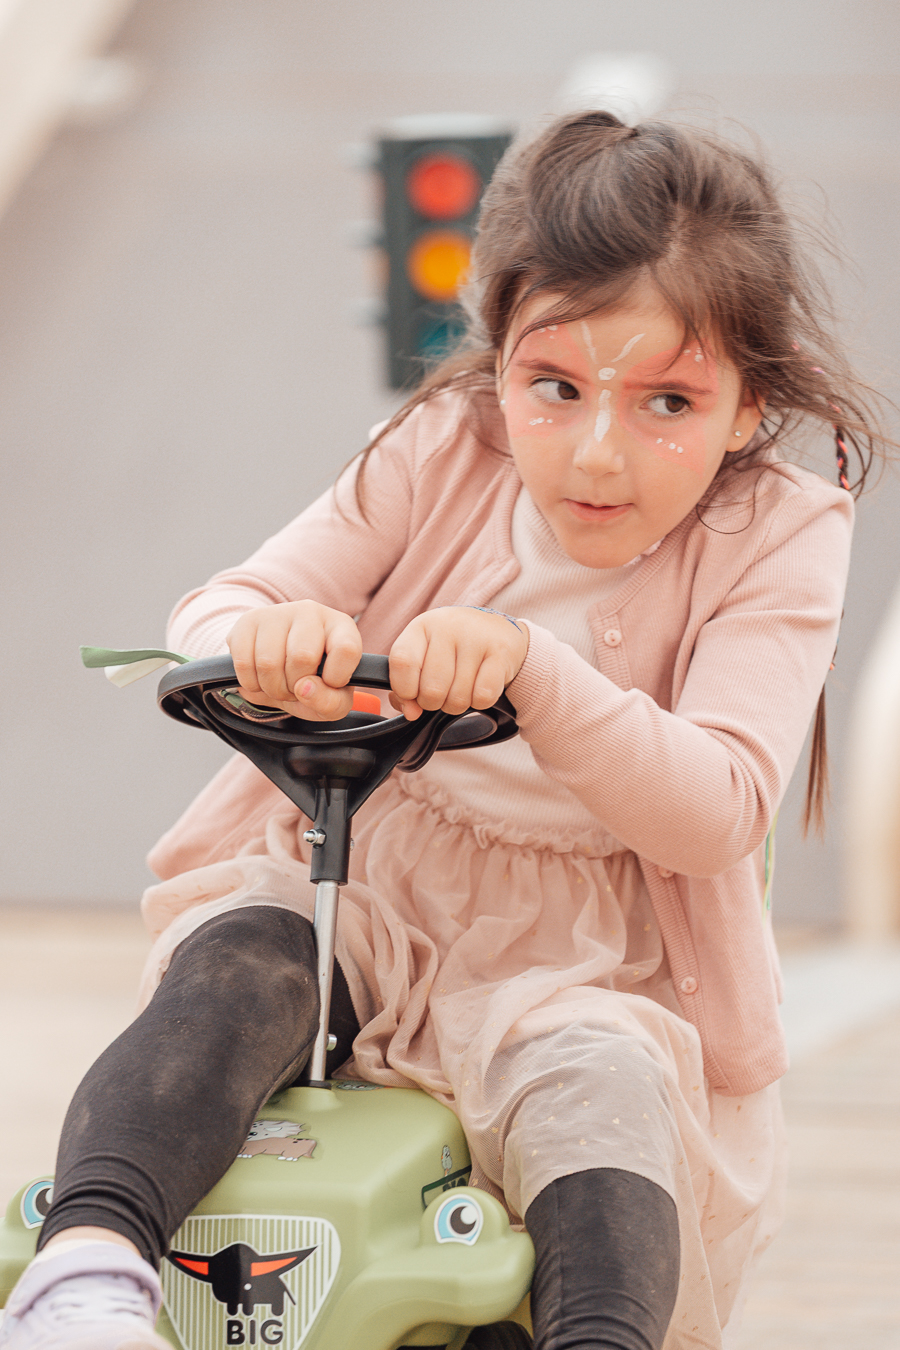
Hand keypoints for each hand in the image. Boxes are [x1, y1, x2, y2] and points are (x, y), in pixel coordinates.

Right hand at [227, 600, 361, 720]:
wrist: (279, 668)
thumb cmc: (314, 682)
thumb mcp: (332, 701)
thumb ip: (330, 703)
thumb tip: (304, 689)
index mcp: (341, 627)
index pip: (346, 649)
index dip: (336, 677)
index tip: (329, 682)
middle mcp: (311, 612)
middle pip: (302, 657)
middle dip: (296, 687)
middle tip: (297, 688)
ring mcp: (277, 613)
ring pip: (268, 662)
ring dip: (272, 688)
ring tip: (279, 684)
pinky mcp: (248, 621)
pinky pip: (243, 662)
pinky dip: (251, 683)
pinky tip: (260, 678)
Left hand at [389, 607, 528, 719]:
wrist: (497, 629)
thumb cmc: (451, 649)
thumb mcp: (422, 658)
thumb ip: (405, 688)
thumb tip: (411, 713)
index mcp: (421, 627)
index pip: (402, 662)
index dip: (404, 689)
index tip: (412, 695)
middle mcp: (447, 627)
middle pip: (431, 689)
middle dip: (434, 703)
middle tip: (442, 692)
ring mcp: (476, 638)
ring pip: (458, 698)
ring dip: (457, 704)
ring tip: (461, 688)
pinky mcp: (501, 652)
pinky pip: (483, 696)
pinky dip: (480, 702)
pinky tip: (480, 687)